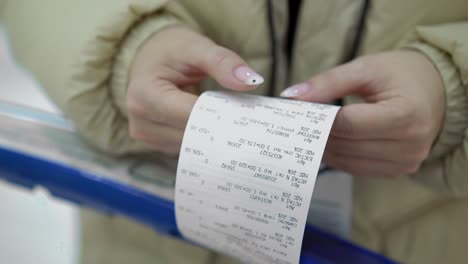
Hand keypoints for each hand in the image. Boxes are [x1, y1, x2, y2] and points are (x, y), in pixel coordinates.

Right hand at [127, 26, 262, 154]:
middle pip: (192, 135)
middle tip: (249, 122)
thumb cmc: (169, 51)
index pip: (191, 115)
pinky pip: (188, 148)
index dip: (222, 116)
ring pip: (192, 147)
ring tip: (231, 120)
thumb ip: (223, 62)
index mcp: (144, 95)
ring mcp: (147, 136)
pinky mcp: (156, 144)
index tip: (249, 116)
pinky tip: (217, 127)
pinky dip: (205, 139)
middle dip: (221, 129)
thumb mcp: (196, 47)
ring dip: (214, 137)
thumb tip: (251, 81)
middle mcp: (140, 121)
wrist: (149, 58)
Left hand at [281, 51, 444, 176]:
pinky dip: (338, 155)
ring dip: (324, 146)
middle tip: (298, 120)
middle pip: (346, 145)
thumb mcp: (366, 68)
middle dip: (317, 132)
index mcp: (406, 115)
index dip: (319, 119)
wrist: (435, 91)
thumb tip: (292, 97)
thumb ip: (328, 82)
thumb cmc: (401, 74)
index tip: (298, 110)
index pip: (348, 124)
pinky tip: (330, 140)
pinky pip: (356, 168)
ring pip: (347, 161)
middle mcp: (410, 145)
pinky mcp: (398, 170)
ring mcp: (405, 162)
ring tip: (312, 129)